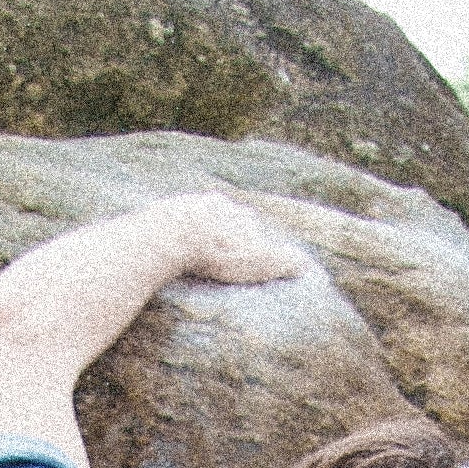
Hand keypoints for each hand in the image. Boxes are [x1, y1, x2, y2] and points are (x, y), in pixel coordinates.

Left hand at [140, 192, 312, 288]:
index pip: (251, 223)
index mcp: (240, 213)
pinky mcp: (164, 212)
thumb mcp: (258, 260)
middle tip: (221, 248)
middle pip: (224, 216)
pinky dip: (176, 232)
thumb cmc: (218, 251)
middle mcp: (216, 203)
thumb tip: (304, 264)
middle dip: (224, 229)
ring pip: (198, 216)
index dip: (251, 238)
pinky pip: (173, 222)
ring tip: (196, 247)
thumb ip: (282, 261)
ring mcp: (189, 204)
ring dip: (199, 229)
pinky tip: (172, 244)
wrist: (173, 235)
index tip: (247, 251)